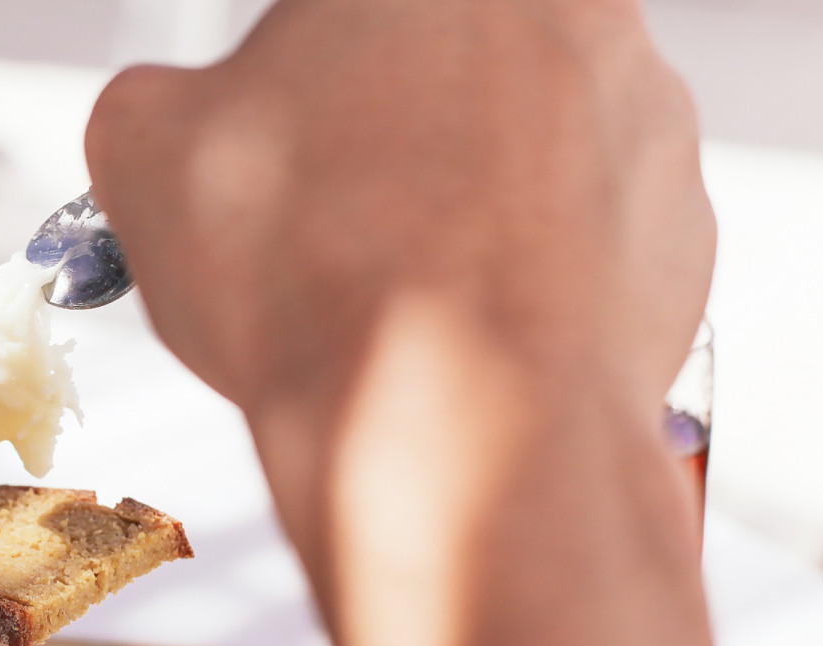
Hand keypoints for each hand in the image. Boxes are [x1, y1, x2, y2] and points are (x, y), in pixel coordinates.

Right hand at [85, 0, 713, 422]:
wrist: (450, 425)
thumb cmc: (307, 275)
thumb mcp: (141, 149)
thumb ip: (156, 99)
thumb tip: (171, 121)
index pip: (332, 12)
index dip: (288, 77)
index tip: (262, 127)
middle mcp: (562, 4)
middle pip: (437, 57)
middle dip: (375, 127)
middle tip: (312, 217)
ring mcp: (643, 109)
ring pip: (517, 136)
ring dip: (452, 192)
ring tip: (381, 290)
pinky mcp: (681, 219)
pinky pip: (583, 224)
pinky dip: (523, 265)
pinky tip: (456, 323)